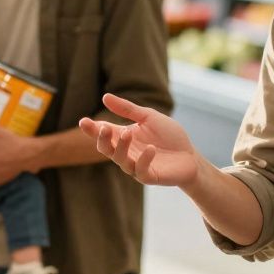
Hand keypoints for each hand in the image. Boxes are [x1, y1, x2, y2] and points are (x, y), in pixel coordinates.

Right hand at [78, 93, 201, 187]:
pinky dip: (144, 159)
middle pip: (106, 149)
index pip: (104, 133)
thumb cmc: (169, 136)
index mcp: (124, 136)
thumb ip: (127, 109)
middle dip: (102, 139)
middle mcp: (126, 152)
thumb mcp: (148, 117)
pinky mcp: (149, 176)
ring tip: (127, 133)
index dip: (92, 129)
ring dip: (121, 147)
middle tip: (104, 128)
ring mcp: (136, 165)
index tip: (83, 121)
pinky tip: (151, 148)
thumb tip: (105, 96)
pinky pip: (140, 170)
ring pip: (120, 160)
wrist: (190, 156)